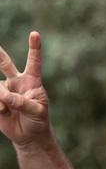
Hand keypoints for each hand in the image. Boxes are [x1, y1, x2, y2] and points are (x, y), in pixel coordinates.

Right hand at [0, 32, 50, 147]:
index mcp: (32, 81)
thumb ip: (22, 102)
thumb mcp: (36, 111)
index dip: (34, 48)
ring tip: (6, 110)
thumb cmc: (38, 120)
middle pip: (5, 64)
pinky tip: (2, 113)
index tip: (34, 34)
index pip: (33, 62)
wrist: (28, 134)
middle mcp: (17, 82)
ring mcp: (4, 90)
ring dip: (1, 100)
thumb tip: (4, 95)